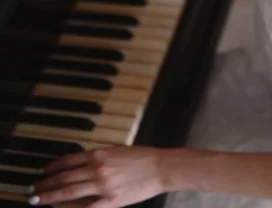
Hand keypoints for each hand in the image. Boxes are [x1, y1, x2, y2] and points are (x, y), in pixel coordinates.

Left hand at [28, 146, 171, 207]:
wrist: (159, 166)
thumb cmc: (141, 158)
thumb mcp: (116, 151)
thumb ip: (98, 158)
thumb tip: (79, 165)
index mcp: (99, 153)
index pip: (68, 160)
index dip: (52, 167)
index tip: (42, 173)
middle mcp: (97, 168)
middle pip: (64, 177)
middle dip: (46, 184)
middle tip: (32, 190)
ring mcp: (102, 185)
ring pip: (69, 191)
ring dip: (51, 196)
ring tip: (38, 200)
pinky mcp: (111, 201)